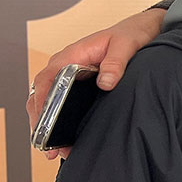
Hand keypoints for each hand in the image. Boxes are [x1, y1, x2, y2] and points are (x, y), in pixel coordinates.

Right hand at [28, 8, 164, 156]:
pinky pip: (61, 102)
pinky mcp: (78, 84)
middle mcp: (64, 65)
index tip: (43, 123)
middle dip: (40, 121)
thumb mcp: (126, 46)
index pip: (46, 80)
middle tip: (47, 146)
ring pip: (48, 101)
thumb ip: (115, 63)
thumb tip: (105, 83)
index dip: (42, 103)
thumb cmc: (130, 35)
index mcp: (70, 55)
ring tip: (54, 150)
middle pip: (41, 95)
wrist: (140, 30)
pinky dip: (59, 120)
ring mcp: (69, 75)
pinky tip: (66, 139)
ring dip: (48, 124)